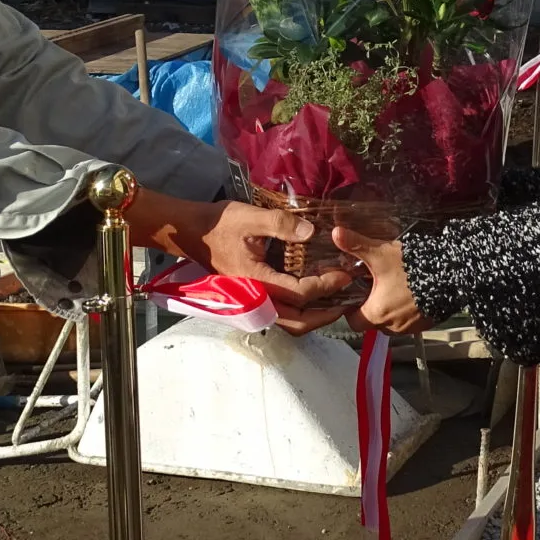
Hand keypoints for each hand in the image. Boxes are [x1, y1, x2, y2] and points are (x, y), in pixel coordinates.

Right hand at [134, 193, 352, 335]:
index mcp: (257, 281)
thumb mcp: (250, 217)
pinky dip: (301, 310)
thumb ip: (281, 225)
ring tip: (335, 303)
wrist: (193, 232)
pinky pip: (281, 312)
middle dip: (325, 316)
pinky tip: (314, 296)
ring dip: (314, 317)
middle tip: (347, 303)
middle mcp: (256, 297)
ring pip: (289, 321)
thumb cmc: (220, 224)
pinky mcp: (253, 296)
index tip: (345, 274)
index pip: (299, 292)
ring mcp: (253, 300)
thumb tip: (311, 232)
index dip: (325, 285)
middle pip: (297, 321)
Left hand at [332, 227, 427, 335]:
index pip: (353, 321)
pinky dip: (407, 309)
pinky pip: (410, 320)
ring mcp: (412, 326)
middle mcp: (393, 325)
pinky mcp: (427, 323)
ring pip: (392, 321)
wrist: (453, 274)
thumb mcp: (381, 254)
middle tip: (374, 285)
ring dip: (390, 308)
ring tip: (394, 286)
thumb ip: (356, 245)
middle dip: (371, 306)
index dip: (351, 308)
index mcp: (377, 313)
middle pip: (373, 322)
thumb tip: (336, 233)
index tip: (355, 293)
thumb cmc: (413, 268)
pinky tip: (411, 290)